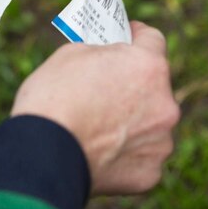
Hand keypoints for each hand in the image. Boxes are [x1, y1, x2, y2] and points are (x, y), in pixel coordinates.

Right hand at [11, 21, 179, 194]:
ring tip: (96, 130)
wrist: (42, 155)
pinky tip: (97, 154)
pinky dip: (122, 155)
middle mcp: (165, 103)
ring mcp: (161, 141)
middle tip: (103, 91)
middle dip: (132, 86)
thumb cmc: (51, 99)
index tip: (128, 37)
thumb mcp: (69, 55)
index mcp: (147, 66)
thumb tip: (104, 62)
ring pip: (149, 126)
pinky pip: (139, 157)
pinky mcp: (150, 173)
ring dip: (131, 124)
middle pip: (153, 87)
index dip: (137, 36)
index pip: (153, 40)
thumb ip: (98, 54)